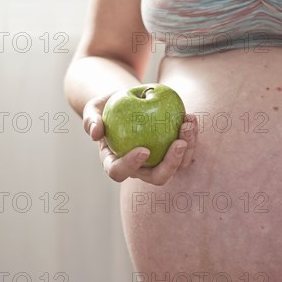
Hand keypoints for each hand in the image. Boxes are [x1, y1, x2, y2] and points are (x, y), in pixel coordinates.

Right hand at [82, 93, 197, 184]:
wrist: (126, 103)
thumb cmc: (107, 106)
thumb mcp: (94, 108)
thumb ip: (91, 119)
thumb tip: (95, 132)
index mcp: (114, 163)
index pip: (120, 171)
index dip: (131, 165)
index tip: (144, 150)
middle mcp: (138, 169)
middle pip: (156, 177)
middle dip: (171, 164)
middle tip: (180, 143)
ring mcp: (157, 162)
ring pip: (176, 166)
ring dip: (188, 148)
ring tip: (188, 123)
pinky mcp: (172, 152)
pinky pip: (185, 149)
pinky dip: (191, 135)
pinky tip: (190, 117)